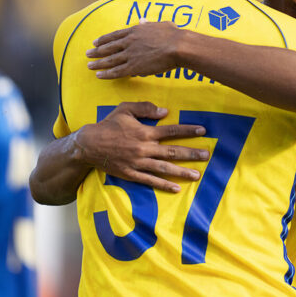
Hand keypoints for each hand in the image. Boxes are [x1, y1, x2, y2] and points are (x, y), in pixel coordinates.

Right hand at [75, 101, 209, 192]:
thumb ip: (145, 108)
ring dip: (182, 171)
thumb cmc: (108, 125)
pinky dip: (164, 185)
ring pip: (165, 168)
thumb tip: (165, 112)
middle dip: (192, 153)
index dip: (188, 130)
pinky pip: (150, 181)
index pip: (171, 130)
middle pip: (173, 151)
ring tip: (197, 174)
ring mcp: (138, 163)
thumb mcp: (125, 109)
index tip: (202, 131)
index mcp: (145, 132)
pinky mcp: (131, 174)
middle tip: (207, 155)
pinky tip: (176, 188)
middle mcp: (144, 148)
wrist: (88, 145)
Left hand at [86, 22, 182, 78]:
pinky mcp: (134, 67)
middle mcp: (129, 42)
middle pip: (109, 47)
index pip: (115, 35)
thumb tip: (142, 20)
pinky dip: (107, 74)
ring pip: (110, 60)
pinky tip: (99, 75)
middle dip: (96, 51)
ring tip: (89, 65)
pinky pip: (117, 71)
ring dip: (98, 63)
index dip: (104, 39)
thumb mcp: (160, 24)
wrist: (178, 46)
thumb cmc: (173, 35)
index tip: (96, 42)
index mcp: (135, 30)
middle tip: (87, 53)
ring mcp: (130, 54)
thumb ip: (149, 24)